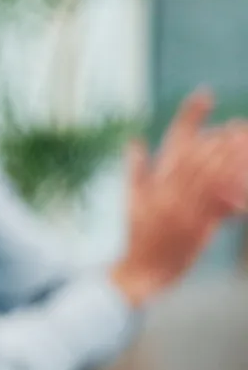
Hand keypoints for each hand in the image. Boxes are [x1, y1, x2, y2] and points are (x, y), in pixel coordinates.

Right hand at [110, 90, 247, 305]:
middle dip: (220, 141)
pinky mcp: (197, 228)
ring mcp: (182, 212)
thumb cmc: (138, 235)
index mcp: (153, 185)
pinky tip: (245, 184)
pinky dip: (235, 192)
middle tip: (239, 125)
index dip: (189, 120)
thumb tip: (134, 142)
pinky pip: (220, 206)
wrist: (143, 271)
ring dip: (232, 160)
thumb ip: (135, 170)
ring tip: (246, 144)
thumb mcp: (132, 201)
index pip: (173, 145)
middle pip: (197, 160)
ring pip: (211, 180)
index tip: (205, 99)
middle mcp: (166, 195)